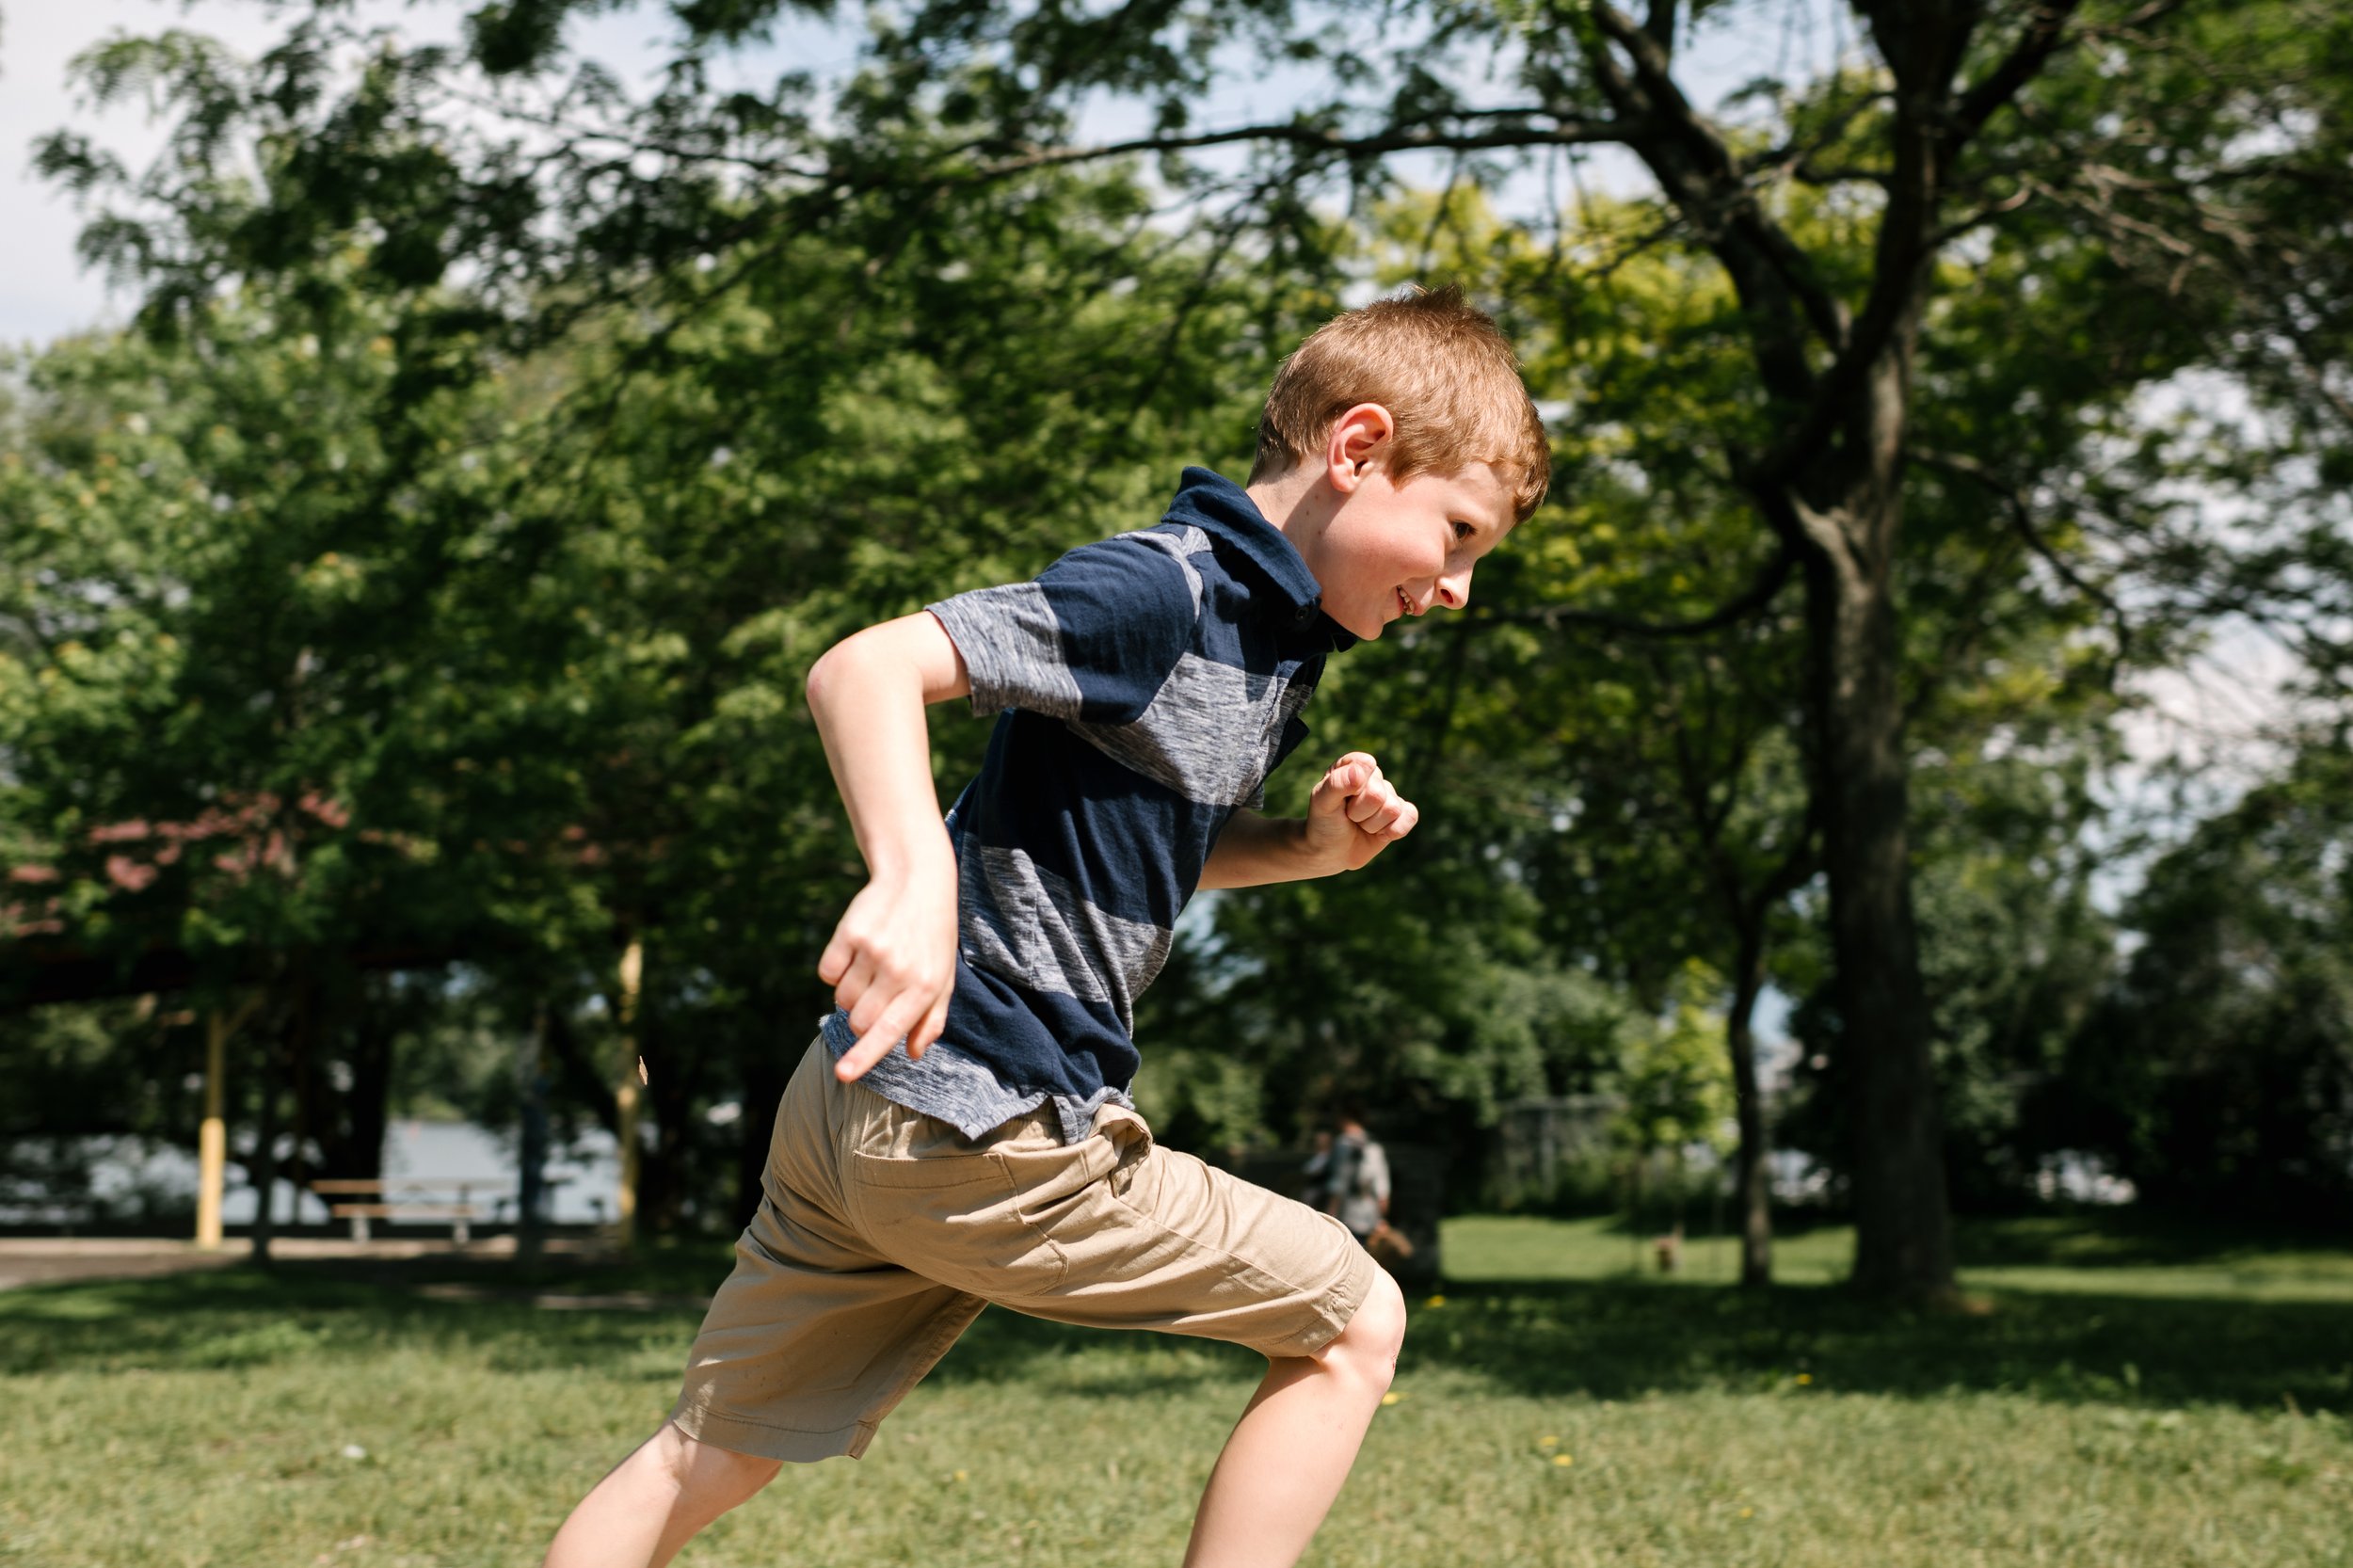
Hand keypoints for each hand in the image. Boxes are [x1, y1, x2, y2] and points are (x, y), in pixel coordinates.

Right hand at [816, 858, 958, 1081]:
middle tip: (877, 994)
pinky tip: (855, 952)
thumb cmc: (932, 938)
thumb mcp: (944, 977)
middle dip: (861, 1019)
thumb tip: (912, 1054)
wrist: (917, 879)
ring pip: (841, 999)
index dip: (864, 1057)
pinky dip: (835, 970)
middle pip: (859, 1021)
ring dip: (850, 994)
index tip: (843, 1074)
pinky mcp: (849, 932)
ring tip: (871, 968)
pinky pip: (827, 973)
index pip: (890, 1031)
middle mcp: (899, 969)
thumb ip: (931, 1020)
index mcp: (926, 986)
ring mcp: (873, 950)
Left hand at [1304, 751, 1418, 872]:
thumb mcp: (1322, 803)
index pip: (1366, 765)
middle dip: (1359, 813)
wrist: (1331, 853)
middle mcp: (1373, 777)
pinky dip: (1393, 831)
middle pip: (1378, 794)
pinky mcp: (1401, 813)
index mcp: (1352, 765)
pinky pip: (1410, 816)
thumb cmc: (1324, 823)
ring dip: (1372, 825)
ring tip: (1359, 824)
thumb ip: (1337, 783)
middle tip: (1348, 817)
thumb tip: (1364, 769)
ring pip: (1393, 809)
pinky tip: (1379, 834)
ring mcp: (1388, 795)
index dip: (1354, 787)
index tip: (1340, 799)